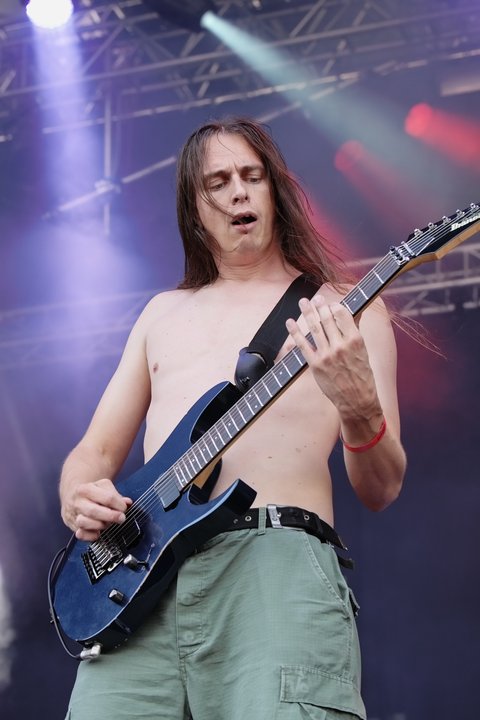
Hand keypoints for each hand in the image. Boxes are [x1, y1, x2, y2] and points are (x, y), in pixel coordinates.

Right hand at [61, 477, 131, 541]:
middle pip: (94, 511)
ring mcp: (74, 515)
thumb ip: (116, 495)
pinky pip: (81, 534)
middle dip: (111, 516)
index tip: (124, 508)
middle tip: (121, 518)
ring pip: (84, 523)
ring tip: (107, 523)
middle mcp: (78, 502)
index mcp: (86, 489)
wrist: (73, 495)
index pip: (107, 498)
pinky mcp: (72, 526)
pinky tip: (98, 532)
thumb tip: (127, 503)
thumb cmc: (92, 492)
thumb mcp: (103, 487)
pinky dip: (91, 535)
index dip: (119, 505)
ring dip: (99, 525)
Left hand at [286, 294, 380, 419]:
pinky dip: (295, 332)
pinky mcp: (315, 365)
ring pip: (314, 328)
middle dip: (319, 306)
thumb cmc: (362, 376)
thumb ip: (355, 331)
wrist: (357, 400)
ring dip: (307, 312)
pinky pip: (303, 345)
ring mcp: (327, 355)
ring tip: (303, 302)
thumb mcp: (363, 351)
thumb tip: (357, 312)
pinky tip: (290, 323)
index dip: (334, 306)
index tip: (330, 304)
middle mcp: (340, 346)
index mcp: (355, 340)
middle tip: (315, 298)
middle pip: (326, 319)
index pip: (342, 314)